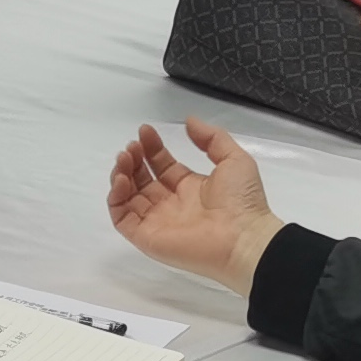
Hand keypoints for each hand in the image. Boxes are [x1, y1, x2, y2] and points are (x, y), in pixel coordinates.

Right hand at [107, 118, 284, 295]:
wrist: (244, 239)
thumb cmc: (242, 201)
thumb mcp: (234, 159)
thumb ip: (211, 138)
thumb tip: (189, 121)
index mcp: (190, 187)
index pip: (162, 165)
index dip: (151, 148)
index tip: (145, 130)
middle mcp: (171, 204)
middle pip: (142, 179)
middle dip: (134, 159)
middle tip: (132, 146)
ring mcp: (157, 221)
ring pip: (128, 197)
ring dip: (121, 174)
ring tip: (124, 158)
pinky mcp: (147, 237)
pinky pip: (122, 218)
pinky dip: (115, 198)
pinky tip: (122, 180)